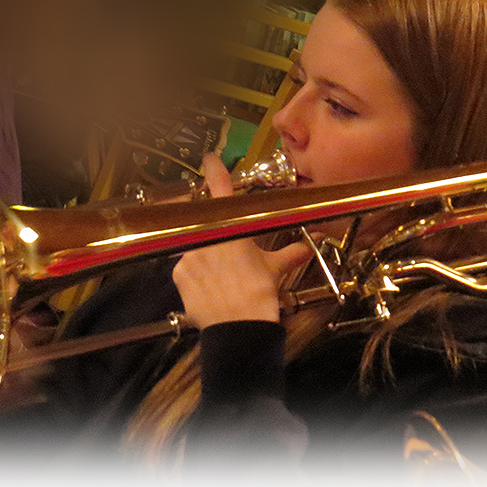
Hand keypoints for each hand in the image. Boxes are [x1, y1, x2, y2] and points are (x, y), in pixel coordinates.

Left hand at [172, 154, 312, 328]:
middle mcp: (205, 235)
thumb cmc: (259, 293)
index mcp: (231, 227)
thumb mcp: (275, 270)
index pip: (220, 189)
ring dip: (206, 254)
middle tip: (225, 244)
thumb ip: (289, 254)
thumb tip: (308, 246)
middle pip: (204, 219)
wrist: (239, 327)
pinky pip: (186, 268)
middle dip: (212, 226)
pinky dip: (196, 274)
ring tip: (221, 275)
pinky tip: (210, 287)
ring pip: (195, 245)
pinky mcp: (178, 274)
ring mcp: (188, 254)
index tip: (210, 159)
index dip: (214, 170)